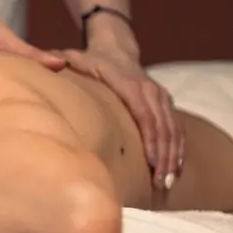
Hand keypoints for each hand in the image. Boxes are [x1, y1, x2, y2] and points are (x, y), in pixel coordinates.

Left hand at [49, 48, 184, 188]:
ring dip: (173, 157)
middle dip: (164, 157)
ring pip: (173, 129)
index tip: (151, 164)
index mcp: (129, 84)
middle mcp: (150, 90)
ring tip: (167, 183)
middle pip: (162, 127)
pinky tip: (176, 170)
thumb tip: (54, 67)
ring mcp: (160, 96)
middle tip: (161, 184)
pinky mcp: (165, 102)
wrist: (116, 48)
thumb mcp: (74, 59)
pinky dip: (178, 149)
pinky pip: (177, 128)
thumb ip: (60, 63)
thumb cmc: (90, 60)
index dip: (150, 140)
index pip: (145, 115)